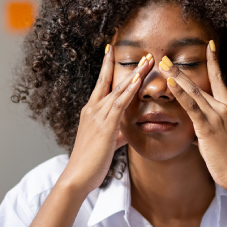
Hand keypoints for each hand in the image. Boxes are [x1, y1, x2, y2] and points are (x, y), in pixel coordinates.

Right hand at [56, 45, 153, 195]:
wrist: (77, 176)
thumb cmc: (90, 162)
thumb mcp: (106, 144)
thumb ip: (117, 134)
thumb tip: (128, 132)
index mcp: (90, 112)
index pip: (101, 84)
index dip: (108, 67)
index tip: (113, 51)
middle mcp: (92, 109)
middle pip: (111, 81)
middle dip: (127, 66)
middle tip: (144, 54)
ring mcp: (97, 116)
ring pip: (118, 89)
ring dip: (135, 74)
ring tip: (148, 61)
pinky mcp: (105, 126)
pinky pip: (119, 104)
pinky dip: (129, 90)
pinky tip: (138, 80)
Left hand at [159, 42, 226, 191]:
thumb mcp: (219, 138)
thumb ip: (207, 129)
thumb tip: (196, 130)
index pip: (220, 79)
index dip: (214, 61)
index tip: (210, 46)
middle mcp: (224, 107)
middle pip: (201, 83)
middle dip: (181, 69)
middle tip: (166, 57)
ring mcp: (217, 116)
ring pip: (194, 91)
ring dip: (177, 75)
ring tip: (163, 63)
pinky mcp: (208, 127)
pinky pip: (192, 106)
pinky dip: (180, 93)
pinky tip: (171, 83)